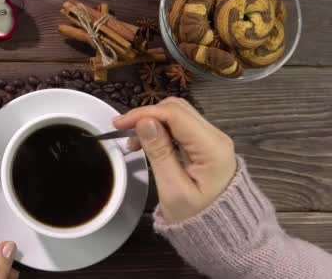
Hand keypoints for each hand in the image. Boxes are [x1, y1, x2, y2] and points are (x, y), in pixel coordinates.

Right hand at [114, 97, 236, 222]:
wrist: (223, 234)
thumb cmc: (197, 217)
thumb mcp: (173, 189)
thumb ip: (159, 153)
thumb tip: (145, 121)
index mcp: (212, 148)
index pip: (175, 115)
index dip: (144, 113)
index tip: (118, 124)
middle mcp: (216, 137)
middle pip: (178, 109)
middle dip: (147, 115)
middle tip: (123, 132)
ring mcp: (213, 139)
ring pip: (178, 114)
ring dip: (153, 121)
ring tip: (133, 143)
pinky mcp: (207, 144)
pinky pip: (181, 127)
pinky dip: (161, 129)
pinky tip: (147, 143)